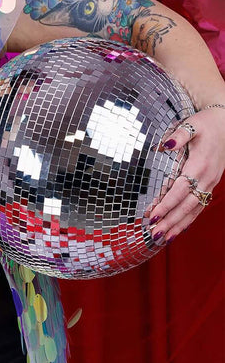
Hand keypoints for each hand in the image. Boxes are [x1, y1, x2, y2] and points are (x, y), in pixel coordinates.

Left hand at [147, 106, 224, 239]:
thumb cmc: (205, 124)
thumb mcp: (191, 125)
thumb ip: (178, 136)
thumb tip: (165, 146)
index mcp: (200, 165)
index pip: (180, 190)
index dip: (166, 204)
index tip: (152, 215)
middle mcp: (207, 178)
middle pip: (187, 205)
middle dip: (170, 221)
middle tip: (154, 234)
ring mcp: (210, 183)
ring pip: (194, 210)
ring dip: (178, 225)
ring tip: (163, 238)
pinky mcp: (210, 185)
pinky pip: (199, 206)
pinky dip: (188, 219)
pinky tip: (177, 229)